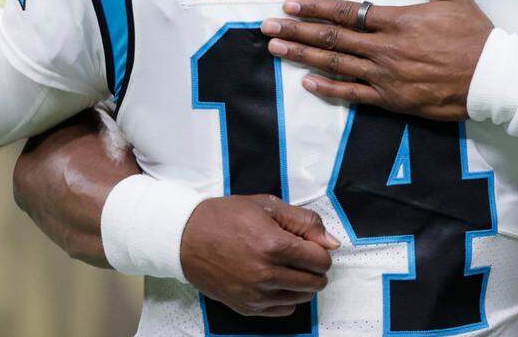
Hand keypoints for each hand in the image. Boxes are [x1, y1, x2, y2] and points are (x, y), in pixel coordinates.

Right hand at [180, 194, 339, 317]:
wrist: (186, 237)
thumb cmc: (225, 217)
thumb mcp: (267, 206)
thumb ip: (304, 222)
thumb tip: (331, 243)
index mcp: (274, 246)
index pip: (320, 260)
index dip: (320, 250)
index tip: (309, 244)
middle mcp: (266, 274)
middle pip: (314, 282)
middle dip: (314, 268)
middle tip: (300, 255)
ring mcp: (255, 294)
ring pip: (301, 298)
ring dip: (302, 283)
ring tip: (286, 266)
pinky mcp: (245, 306)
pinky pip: (282, 310)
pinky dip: (285, 297)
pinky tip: (274, 280)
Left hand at [261, 0, 492, 120]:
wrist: (493, 77)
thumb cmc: (474, 34)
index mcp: (397, 20)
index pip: (346, 12)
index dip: (314, 9)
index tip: (289, 5)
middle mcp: (385, 48)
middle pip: (331, 38)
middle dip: (295, 32)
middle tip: (266, 28)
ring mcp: (386, 76)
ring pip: (335, 65)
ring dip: (302, 56)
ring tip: (275, 50)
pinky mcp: (392, 100)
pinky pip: (353, 95)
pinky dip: (328, 89)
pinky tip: (307, 82)